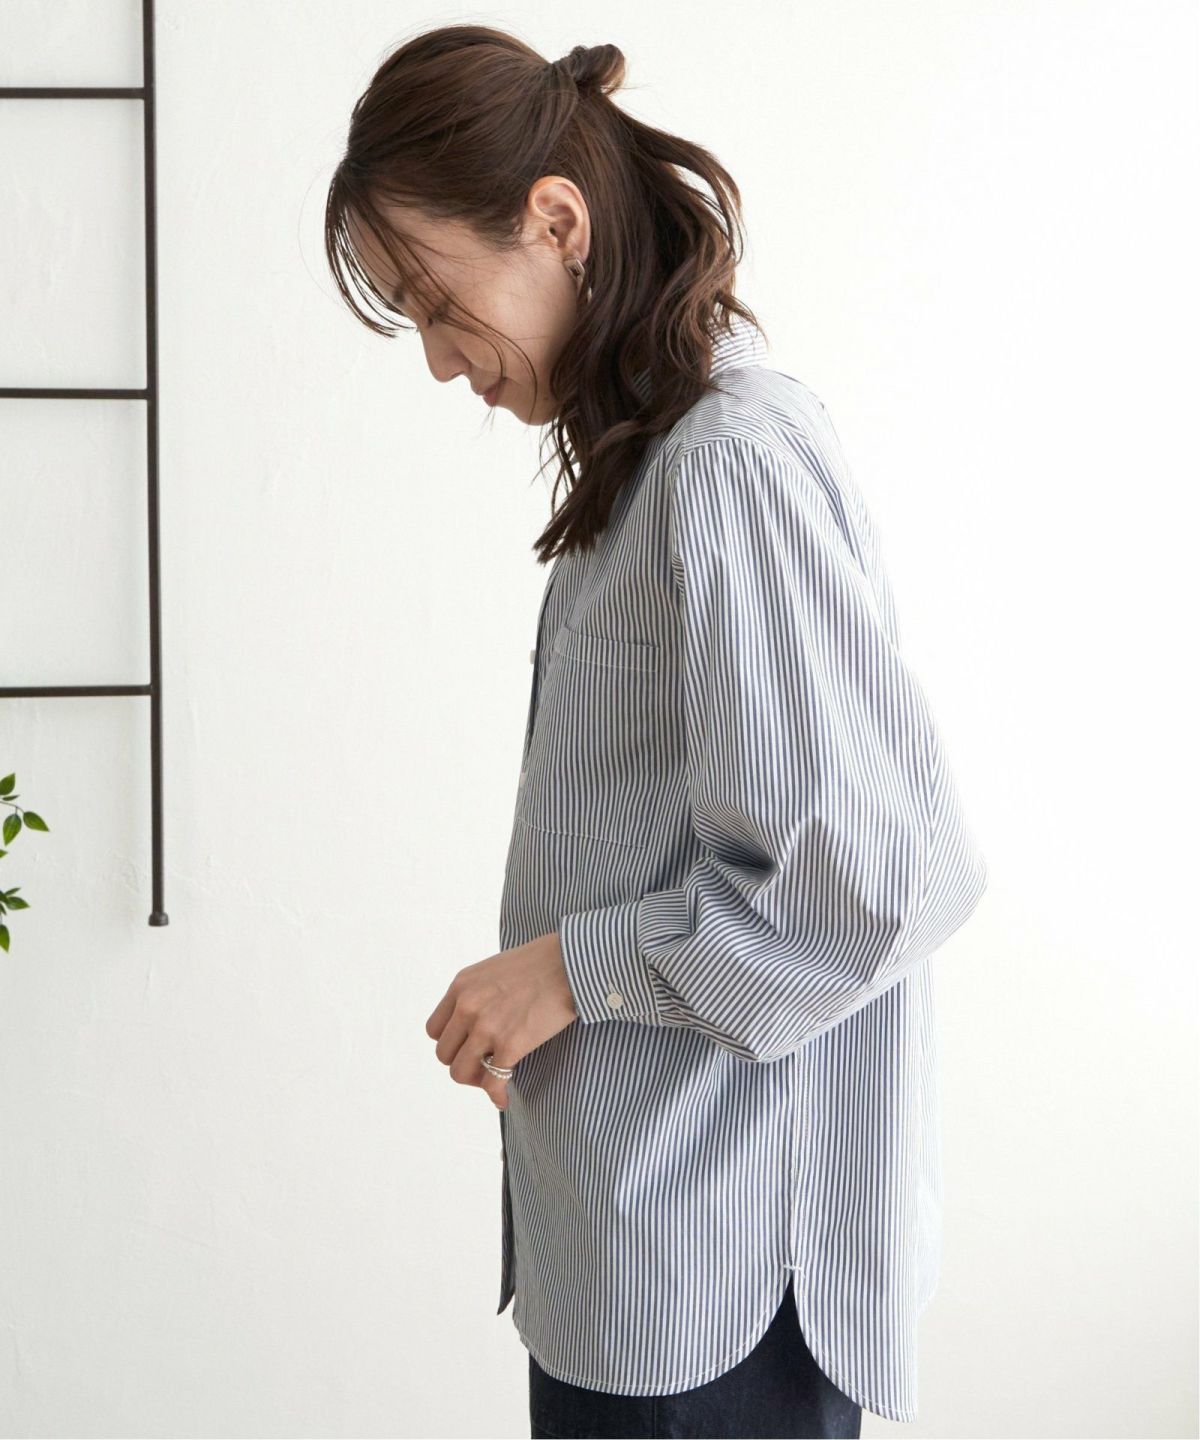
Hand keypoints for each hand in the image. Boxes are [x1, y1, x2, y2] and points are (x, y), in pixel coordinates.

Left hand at [424, 931, 577, 1110]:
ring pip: (460, 1072)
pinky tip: (504, 1099)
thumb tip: (477, 1020)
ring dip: (476, 1081)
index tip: (468, 1047)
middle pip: (444, 1054)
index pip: (435, 1030)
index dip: (451, 1043)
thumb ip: (478, 993)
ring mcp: (486, 1027)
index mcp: (461, 986)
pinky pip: (492, 1082)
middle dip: (463, 1063)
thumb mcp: (494, 970)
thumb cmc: (542, 963)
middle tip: (484, 1065)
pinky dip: (497, 1095)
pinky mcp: (509, 1044)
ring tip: (494, 1080)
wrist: (571, 963)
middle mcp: (467, 1006)